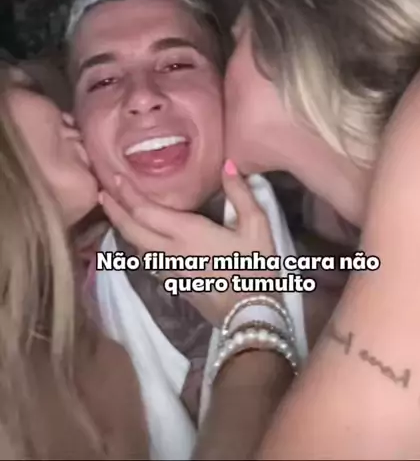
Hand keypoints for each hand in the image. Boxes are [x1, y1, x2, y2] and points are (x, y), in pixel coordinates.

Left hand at [100, 160, 277, 325]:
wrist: (251, 316)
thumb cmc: (255, 268)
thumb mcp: (256, 226)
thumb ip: (240, 193)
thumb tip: (227, 164)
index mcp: (186, 233)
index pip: (145, 211)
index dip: (127, 194)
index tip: (113, 177)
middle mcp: (170, 251)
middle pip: (132, 229)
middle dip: (114, 209)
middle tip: (101, 190)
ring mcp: (168, 270)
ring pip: (135, 246)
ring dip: (121, 226)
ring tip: (114, 209)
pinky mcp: (173, 283)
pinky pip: (146, 258)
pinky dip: (135, 242)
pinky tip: (138, 237)